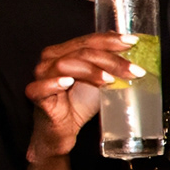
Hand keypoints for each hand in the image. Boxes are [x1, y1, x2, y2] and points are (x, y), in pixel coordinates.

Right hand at [21, 31, 135, 163]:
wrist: (63, 129)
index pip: (89, 41)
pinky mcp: (35, 94)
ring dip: (91, 71)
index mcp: (65, 51)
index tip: (133, 42)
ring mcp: (41, 75)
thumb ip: (112, 66)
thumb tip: (134, 50)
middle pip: (82, 52)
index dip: (111, 40)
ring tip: (110, 80)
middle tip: (134, 70)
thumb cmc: (79, 102)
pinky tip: (68, 82)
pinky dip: (54, 83)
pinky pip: (41, 86)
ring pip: (65, 65)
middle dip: (111, 60)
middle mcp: (51, 59)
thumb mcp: (101, 81)